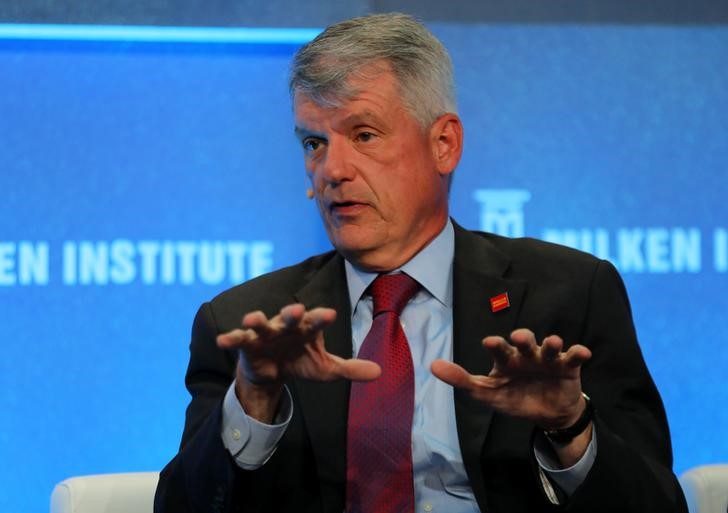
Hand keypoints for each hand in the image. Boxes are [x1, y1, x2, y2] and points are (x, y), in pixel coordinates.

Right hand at [217, 304, 380, 421]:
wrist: (272, 371)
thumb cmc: (301, 361)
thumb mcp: (326, 368)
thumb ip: (351, 369)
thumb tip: (380, 372)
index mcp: (307, 328)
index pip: (316, 320)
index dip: (322, 317)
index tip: (331, 314)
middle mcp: (286, 325)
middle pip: (289, 316)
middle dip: (291, 313)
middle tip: (295, 309)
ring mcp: (265, 332)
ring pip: (260, 323)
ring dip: (256, 319)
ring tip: (252, 318)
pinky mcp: (247, 343)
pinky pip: (238, 339)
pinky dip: (230, 338)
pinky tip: (223, 340)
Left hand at [431, 328, 591, 429]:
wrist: (547, 413)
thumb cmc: (514, 397)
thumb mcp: (487, 393)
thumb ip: (461, 380)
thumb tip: (432, 366)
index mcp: (506, 359)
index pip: (499, 348)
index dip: (495, 345)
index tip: (490, 342)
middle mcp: (526, 354)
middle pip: (525, 341)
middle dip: (523, 337)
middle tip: (518, 338)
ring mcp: (547, 358)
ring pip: (550, 345)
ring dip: (551, 343)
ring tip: (552, 343)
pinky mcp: (568, 366)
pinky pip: (574, 356)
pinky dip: (578, 352)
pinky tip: (581, 352)